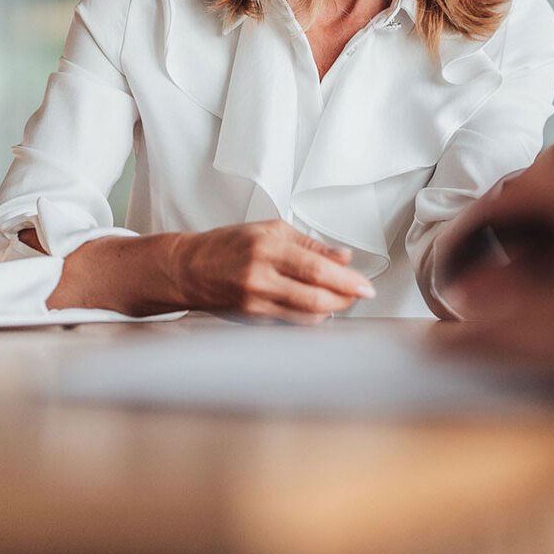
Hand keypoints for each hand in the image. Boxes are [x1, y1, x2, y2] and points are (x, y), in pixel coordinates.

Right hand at [170, 220, 375, 321]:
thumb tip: (342, 256)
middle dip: (344, 298)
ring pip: (306, 316)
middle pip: (315, 298)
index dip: (347, 280)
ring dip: (330, 309)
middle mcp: (261, 277)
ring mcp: (255, 302)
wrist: (188, 269)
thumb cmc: (226, 245)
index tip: (365, 285)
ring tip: (339, 297)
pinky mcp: (252, 319)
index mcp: (268, 248)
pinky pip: (291, 322)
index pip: (317, 269)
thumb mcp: (271, 231)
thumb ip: (310, 244)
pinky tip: (316, 307)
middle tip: (359, 293)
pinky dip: (310, 317)